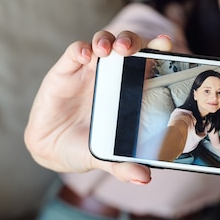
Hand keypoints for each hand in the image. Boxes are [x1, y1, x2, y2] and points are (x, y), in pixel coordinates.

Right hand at [24, 31, 173, 183]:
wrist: (53, 148)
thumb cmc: (88, 145)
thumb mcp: (106, 155)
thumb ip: (123, 163)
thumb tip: (144, 178)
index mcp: (130, 88)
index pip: (148, 61)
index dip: (158, 49)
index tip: (167, 43)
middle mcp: (113, 73)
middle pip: (127, 45)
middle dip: (132, 40)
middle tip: (132, 49)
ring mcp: (89, 69)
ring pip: (103, 42)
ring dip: (107, 40)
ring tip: (110, 49)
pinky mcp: (65, 71)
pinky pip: (74, 52)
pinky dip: (80, 49)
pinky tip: (84, 54)